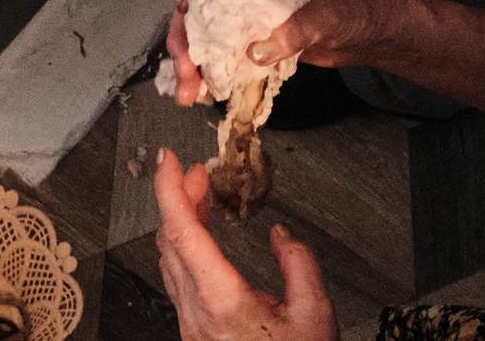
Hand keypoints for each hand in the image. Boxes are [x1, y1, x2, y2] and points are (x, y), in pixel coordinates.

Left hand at [151, 149, 335, 340]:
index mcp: (221, 301)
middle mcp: (196, 313)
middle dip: (178, 197)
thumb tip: (280, 236)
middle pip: (170, 241)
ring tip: (201, 198)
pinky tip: (204, 242)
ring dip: (180, 223)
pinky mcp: (194, 334)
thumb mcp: (315, 313)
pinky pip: (178, 282)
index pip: (181, 231)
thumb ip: (298, 264)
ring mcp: (191, 325)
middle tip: (198, 172)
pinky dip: (185, 249)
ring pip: (169, 261)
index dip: (170, 189)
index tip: (168, 160)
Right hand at [165, 0, 400, 105]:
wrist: (370, 34)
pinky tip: (203, 95)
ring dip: (191, 65)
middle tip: (184, 70)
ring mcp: (248, 21)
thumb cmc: (352, 8)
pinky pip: (224, 59)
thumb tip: (257, 50)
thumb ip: (294, 30)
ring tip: (187, 94)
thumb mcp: (325, 14)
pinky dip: (210, 77)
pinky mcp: (256, 46)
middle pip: (198, 9)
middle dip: (183, 40)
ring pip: (205, 39)